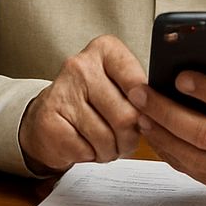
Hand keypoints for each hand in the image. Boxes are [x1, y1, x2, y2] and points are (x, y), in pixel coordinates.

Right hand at [19, 35, 147, 174]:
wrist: (48, 116)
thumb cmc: (92, 102)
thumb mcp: (118, 86)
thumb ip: (140, 93)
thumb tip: (157, 114)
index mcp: (105, 50)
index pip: (138, 82)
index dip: (146, 107)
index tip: (144, 116)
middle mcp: (81, 65)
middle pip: (125, 115)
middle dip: (130, 138)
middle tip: (125, 140)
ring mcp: (62, 91)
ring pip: (105, 137)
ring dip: (110, 150)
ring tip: (104, 144)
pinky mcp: (48, 120)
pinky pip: (85, 150)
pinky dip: (89, 156)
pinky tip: (84, 145)